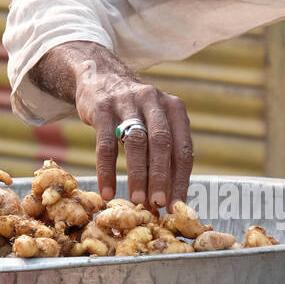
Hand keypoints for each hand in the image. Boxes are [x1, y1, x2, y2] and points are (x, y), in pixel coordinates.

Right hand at [76, 58, 192, 208]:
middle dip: (161, 177)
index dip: (181, 180)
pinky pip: (106, 144)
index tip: (176, 205)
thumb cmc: (134, 113)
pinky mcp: (102, 107)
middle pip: (162, 144)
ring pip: (136, 142)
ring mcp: (127, 102)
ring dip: (138, 175)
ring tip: (136, 201)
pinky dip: (107, 171)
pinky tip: (107, 191)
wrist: (101, 77)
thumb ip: (163, 154)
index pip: (183, 149)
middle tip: (158, 204)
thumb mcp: (155, 123)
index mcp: (174, 109)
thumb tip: (167, 199)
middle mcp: (154, 101)